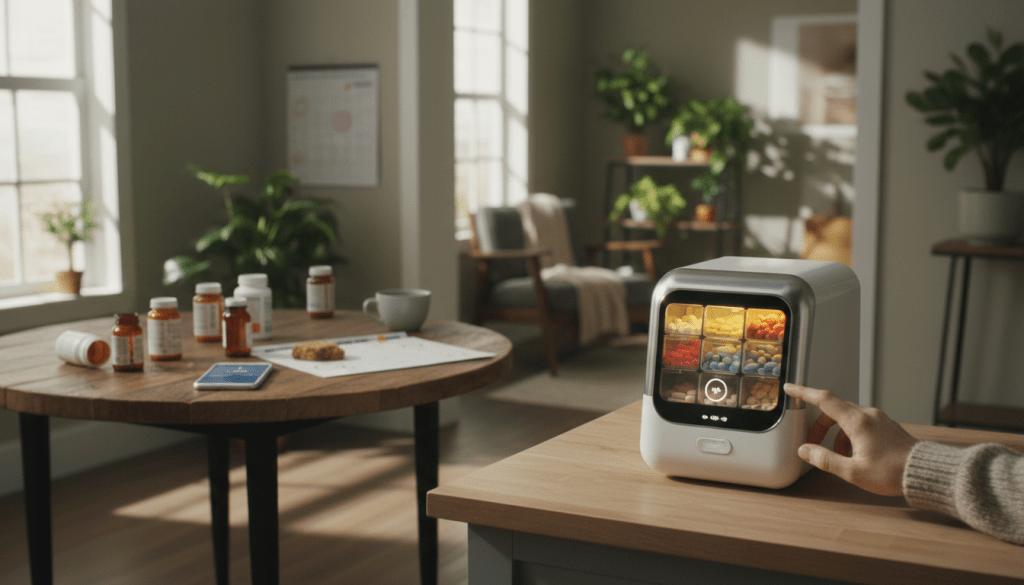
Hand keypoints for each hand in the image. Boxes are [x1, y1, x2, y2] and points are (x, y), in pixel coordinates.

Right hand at [784, 383, 917, 495]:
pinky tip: (855, 454)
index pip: (824, 399)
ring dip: (836, 433)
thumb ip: (826, 460)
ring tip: (840, 456)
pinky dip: (850, 434)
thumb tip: (805, 451)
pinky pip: (861, 422)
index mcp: (857, 422)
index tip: (790, 388)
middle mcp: (868, 415)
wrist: (926, 473)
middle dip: (820, 425)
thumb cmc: (893, 473)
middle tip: (813, 444)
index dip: (804, 392)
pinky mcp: (886, 425)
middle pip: (834, 410)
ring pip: (847, 417)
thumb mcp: (854, 472)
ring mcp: (879, 418)